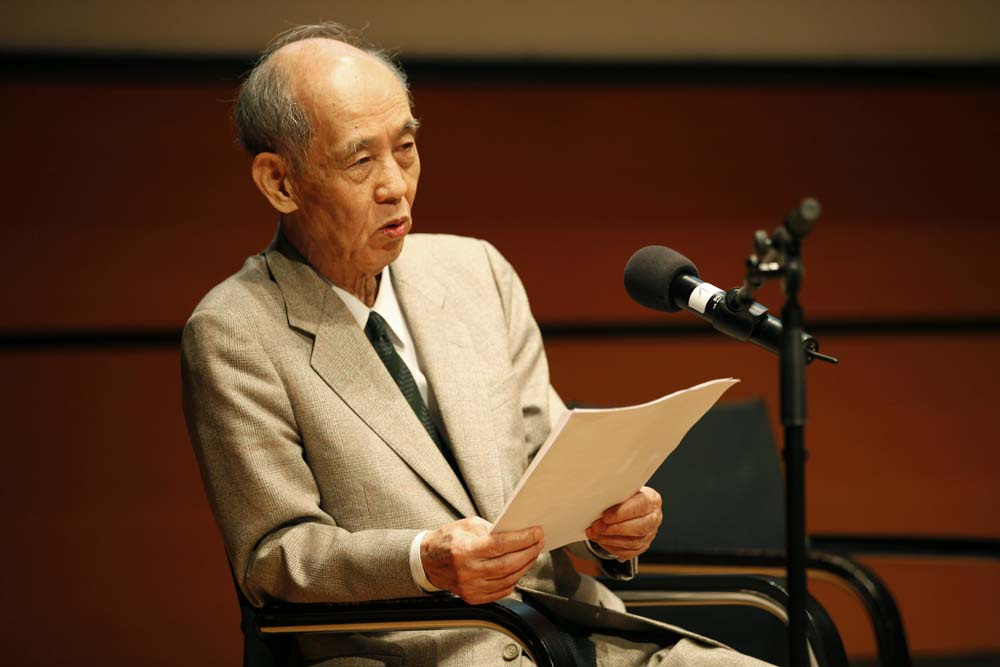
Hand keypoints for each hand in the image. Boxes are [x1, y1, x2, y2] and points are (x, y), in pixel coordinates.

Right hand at [421, 517, 543, 603]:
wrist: (428, 562)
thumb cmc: (448, 540)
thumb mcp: (467, 525)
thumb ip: (491, 529)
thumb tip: (516, 532)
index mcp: (464, 551)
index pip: (500, 546)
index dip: (522, 539)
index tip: (536, 532)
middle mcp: (467, 572)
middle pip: (508, 564)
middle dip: (529, 551)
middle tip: (538, 541)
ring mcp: (470, 588)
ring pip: (508, 579)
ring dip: (525, 565)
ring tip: (532, 553)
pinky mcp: (473, 598)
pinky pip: (502, 591)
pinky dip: (515, 578)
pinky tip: (519, 567)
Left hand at [585, 486, 662, 559]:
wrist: (631, 505)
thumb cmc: (626, 496)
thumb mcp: (624, 489)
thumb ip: (616, 493)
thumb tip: (598, 497)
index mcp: (652, 499)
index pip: (641, 506)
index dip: (622, 512)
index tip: (605, 516)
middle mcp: (654, 518)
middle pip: (639, 528)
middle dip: (615, 529)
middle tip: (597, 527)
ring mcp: (650, 534)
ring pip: (633, 542)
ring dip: (611, 540)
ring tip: (595, 534)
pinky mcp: (643, 546)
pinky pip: (629, 552)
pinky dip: (613, 548)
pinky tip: (602, 541)